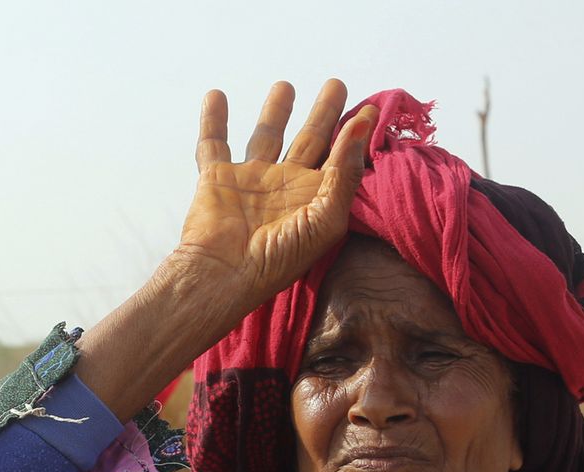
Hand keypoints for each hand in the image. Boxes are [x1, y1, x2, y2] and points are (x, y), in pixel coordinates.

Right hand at [74, 80, 374, 419]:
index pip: (340, 159)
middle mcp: (286, 186)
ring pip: (266, 135)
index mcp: (315, 198)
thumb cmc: (280, 257)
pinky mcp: (217, 178)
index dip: (355, 135)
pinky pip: (213, 144)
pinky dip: (212, 120)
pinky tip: (216, 95)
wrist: (224, 275)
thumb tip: (363, 122)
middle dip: (324, 113)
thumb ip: (345, 170)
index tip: (370, 109)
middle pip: (310, 140)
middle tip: (336, 85)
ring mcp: (251, 181)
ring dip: (275, 111)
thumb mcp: (326, 217)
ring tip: (285, 84)